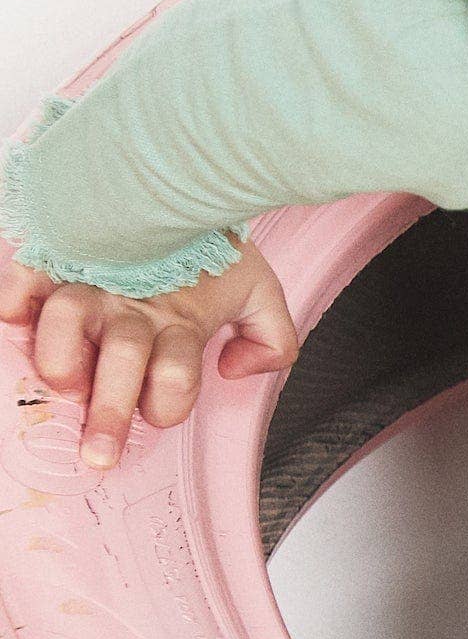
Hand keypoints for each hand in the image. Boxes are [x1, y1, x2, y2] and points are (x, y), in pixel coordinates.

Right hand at [2, 240, 297, 468]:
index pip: (176, 371)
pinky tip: (13, 319)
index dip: (167, 403)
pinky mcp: (59, 260)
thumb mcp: (258, 292)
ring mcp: (92, 283)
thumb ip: (270, 337)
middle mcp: (132, 305)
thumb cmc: (211, 250)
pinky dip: (15, 297)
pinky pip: (27, 276)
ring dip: (60, 358)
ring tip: (62, 384)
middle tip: (98, 453)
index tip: (155, 419)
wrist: (184, 185)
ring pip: (68, 320)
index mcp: (178, 320)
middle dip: (109, 412)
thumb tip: (235, 367)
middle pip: (122, 360)